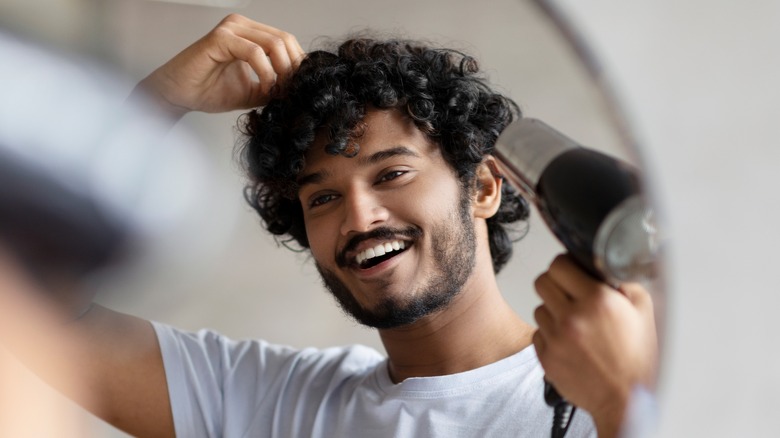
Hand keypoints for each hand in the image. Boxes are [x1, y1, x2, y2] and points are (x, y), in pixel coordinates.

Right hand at [135, 14, 304, 117]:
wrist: (179, 95)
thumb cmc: (209, 91)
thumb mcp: (253, 92)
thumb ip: (274, 86)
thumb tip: (298, 90)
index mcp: (251, 34)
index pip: (287, 41)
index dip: (297, 65)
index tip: (298, 89)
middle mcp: (242, 25)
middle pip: (285, 39)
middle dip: (293, 68)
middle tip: (291, 91)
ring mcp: (231, 28)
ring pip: (274, 44)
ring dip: (282, 71)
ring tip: (277, 92)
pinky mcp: (220, 38)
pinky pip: (255, 52)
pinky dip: (265, 73)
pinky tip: (264, 88)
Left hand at [532, 255, 657, 435]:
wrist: (627, 399)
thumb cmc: (638, 359)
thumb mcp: (644, 311)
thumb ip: (624, 282)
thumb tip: (603, 266)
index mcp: (597, 300)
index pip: (559, 265)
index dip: (565, 265)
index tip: (571, 271)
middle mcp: (572, 317)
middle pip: (542, 282)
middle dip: (555, 284)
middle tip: (569, 293)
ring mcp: (556, 338)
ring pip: (539, 308)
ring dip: (553, 311)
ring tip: (575, 323)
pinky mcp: (546, 357)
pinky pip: (537, 334)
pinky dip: (550, 335)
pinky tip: (570, 342)